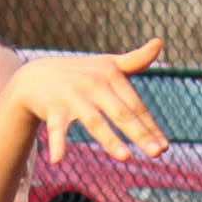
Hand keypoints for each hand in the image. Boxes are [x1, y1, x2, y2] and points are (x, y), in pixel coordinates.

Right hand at [12, 41, 168, 165]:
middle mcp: (93, 84)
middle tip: (157, 153)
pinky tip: (57, 160)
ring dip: (109, 139)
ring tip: (126, 157)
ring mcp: (72, 96)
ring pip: (94, 121)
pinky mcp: (52, 107)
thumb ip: (135, 60)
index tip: (165, 146)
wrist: (36, 75)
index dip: (150, 126)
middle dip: (139, 133)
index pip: (135, 105)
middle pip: (120, 113)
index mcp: (110, 75)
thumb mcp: (107, 65)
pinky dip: (56, 143)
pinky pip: (56, 128)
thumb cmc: (81, 74)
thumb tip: (160, 41)